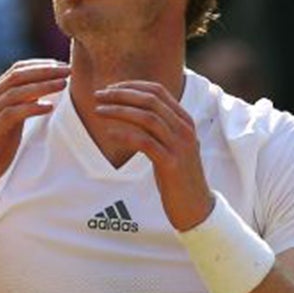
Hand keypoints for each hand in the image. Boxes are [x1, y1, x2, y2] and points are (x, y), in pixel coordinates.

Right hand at [0, 60, 69, 197]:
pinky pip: (9, 116)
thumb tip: (39, 94)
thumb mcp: (8, 128)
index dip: (38, 65)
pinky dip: (30, 108)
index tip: (61, 66)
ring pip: (13, 93)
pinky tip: (48, 108)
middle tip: (68, 70)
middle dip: (44, 71)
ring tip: (63, 85)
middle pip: (15, 77)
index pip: (14, 72)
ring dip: (41, 86)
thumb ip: (19, 111)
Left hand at [91, 80, 211, 229]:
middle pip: (150, 100)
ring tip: (98, 111)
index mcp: (185, 120)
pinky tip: (109, 134)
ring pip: (147, 118)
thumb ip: (159, 128)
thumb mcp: (172, 146)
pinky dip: (125, 135)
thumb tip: (133, 113)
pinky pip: (145, 142)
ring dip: (119, 111)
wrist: (195, 206)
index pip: (158, 91)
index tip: (110, 89)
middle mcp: (184, 129)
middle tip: (98, 95)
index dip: (131, 86)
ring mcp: (179, 146)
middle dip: (121, 95)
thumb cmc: (178, 177)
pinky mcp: (171, 164)